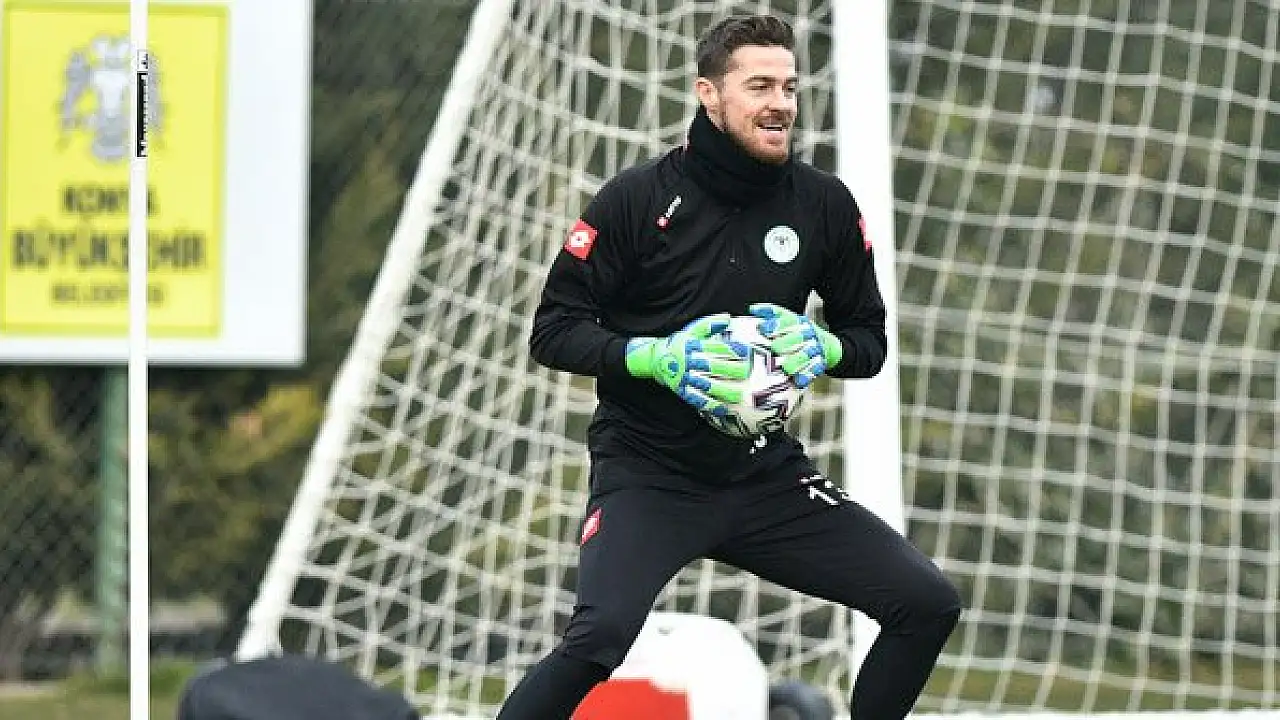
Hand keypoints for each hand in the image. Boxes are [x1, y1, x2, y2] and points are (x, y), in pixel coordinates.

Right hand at [625, 313, 749, 416]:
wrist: (656, 359)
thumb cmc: (679, 344)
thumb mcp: (691, 330)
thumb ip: (709, 324)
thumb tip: (727, 318)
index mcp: (693, 346)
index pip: (715, 347)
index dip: (731, 349)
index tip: (746, 352)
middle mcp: (690, 362)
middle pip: (712, 367)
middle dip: (730, 370)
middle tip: (747, 373)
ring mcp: (686, 378)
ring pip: (707, 385)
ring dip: (724, 391)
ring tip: (740, 396)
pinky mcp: (683, 391)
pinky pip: (698, 399)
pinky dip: (711, 405)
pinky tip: (724, 409)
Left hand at [748, 303, 842, 388]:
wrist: (826, 344)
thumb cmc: (799, 332)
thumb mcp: (788, 319)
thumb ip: (771, 313)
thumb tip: (753, 309)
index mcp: (799, 323)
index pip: (789, 321)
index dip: (777, 324)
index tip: (764, 329)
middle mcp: (808, 335)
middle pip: (798, 338)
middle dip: (786, 342)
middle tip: (775, 348)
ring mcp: (815, 349)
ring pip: (806, 354)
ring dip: (796, 361)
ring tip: (786, 368)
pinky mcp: (819, 363)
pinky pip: (814, 369)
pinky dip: (806, 375)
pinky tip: (798, 380)